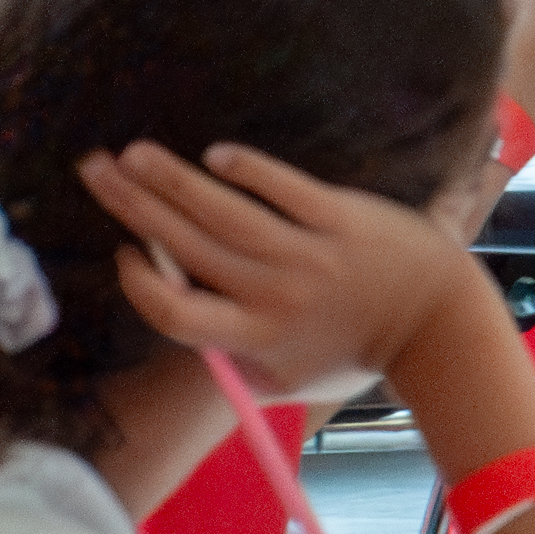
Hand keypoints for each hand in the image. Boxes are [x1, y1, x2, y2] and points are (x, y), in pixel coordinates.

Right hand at [82, 137, 494, 403]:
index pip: (174, 312)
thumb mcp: (288, 379)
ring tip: (133, 154)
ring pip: (223, 212)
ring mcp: (308, 253)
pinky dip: (248, 169)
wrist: (438, 324)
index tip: (124, 251)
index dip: (141, 283)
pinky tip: (215, 155)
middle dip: (133, 206)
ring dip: (172, 179)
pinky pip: (284, 187)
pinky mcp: (342, 216)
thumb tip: (179, 318)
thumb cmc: (358, 353)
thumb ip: (234, 362)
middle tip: (96, 171)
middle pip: (185, 247)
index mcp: (255, 339)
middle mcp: (274, 295)